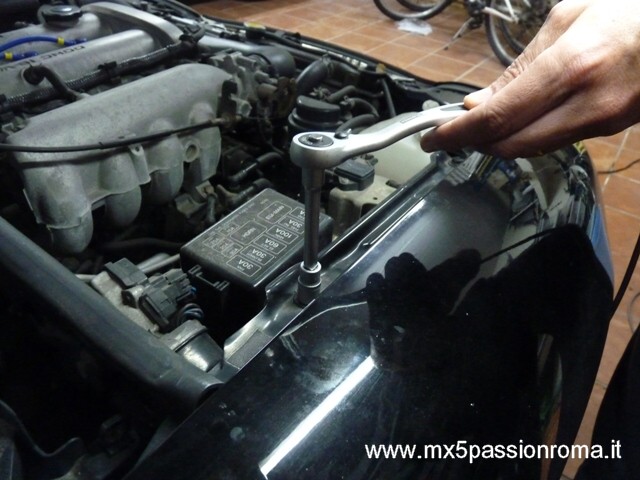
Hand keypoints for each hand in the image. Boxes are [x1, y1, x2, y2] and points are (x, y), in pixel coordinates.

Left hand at [420, 0, 639, 158]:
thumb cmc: (629, 12)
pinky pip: (555, 141)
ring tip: (479, 125)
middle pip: (509, 144)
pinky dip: (527, 136)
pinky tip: (517, 121)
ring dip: (498, 141)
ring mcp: (601, 120)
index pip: (496, 117)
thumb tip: (480, 102)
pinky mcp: (610, 129)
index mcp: (570, 65)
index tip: (433, 138)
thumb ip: (519, 67)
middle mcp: (586, 102)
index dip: (456, 133)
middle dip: (473, 142)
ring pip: (531, 148)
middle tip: (450, 134)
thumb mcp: (567, 19)